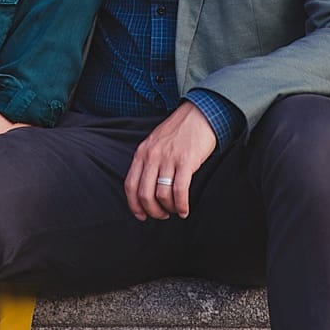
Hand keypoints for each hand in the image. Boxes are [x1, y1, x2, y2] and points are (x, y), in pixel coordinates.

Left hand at [124, 102, 216, 221]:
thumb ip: (148, 162)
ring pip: (162, 195)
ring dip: (169, 209)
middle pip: (144, 194)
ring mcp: (168, 158)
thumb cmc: (179, 131)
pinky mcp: (186, 161)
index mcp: (142, 152)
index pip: (130, 185)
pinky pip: (179, 191)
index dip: (134, 205)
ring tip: (175, 210)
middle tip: (162, 215)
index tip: (141, 215)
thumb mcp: (155, 143)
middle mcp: (152, 156)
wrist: (199, 114)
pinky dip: (181, 205)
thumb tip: (146, 189)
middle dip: (153, 211)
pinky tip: (184, 210)